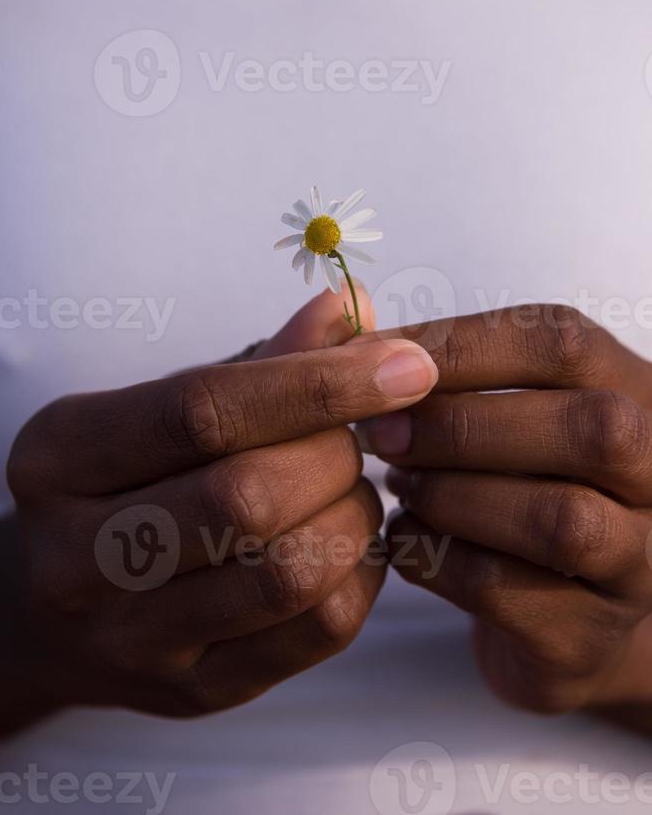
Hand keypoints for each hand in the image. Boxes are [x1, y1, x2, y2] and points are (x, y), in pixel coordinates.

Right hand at [0, 288, 436, 734]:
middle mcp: (79, 556)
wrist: (51, 609)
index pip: (204, 411)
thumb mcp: (158, 408)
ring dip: (355, 515)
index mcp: (62, 457)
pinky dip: (362, 574)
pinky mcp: (193, 689)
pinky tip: (351, 544)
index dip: (316, 384)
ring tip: (351, 488)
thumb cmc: (125, 483)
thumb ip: (259, 361)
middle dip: (337, 455)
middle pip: (248, 496)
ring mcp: (133, 637)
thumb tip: (354, 311)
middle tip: (355, 439)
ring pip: (289, 572)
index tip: (403, 364)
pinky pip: (316, 632)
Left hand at [358, 305, 651, 721]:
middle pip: (590, 429)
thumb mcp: (505, 409)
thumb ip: (443, 365)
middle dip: (464, 427)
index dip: (463, 346)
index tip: (379, 360)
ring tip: (397, 485)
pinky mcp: (589, 639)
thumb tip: (346, 330)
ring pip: (561, 521)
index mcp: (634, 392)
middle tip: (381, 434)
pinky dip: (437, 559)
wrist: (567, 611)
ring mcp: (639, 563)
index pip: (563, 343)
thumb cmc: (521, 484)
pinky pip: (511, 595)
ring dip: (453, 496)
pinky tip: (404, 537)